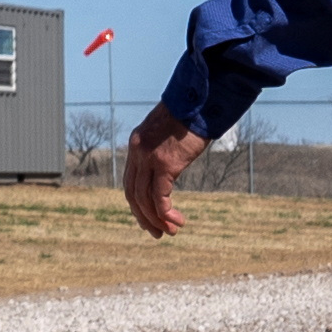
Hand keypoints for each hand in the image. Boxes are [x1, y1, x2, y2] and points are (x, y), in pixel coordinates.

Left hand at [120, 112, 205, 237]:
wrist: (200, 98)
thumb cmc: (191, 113)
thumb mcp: (169, 130)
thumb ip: (163, 147)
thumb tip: (171, 161)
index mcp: (136, 144)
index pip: (131, 180)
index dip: (137, 202)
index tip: (148, 216)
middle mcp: (138, 152)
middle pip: (132, 193)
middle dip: (143, 216)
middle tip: (156, 233)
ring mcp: (149, 158)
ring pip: (144, 200)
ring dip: (156, 220)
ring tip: (170, 232)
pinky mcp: (165, 164)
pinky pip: (159, 198)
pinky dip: (166, 214)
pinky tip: (176, 222)